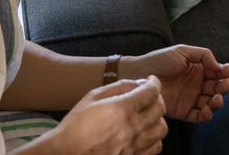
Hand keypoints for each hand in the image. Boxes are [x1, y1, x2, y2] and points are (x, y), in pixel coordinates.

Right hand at [26, 77, 166, 154]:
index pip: (151, 92)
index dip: (154, 82)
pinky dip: (153, 138)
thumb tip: (138, 83)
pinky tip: (144, 134)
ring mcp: (134, 147)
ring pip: (161, 130)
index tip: (152, 81)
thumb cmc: (76, 126)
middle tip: (149, 96)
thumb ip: (118, 87)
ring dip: (157, 119)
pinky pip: (155, 148)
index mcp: (121, 110)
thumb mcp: (92, 97)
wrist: (66, 154)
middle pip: (160, 109)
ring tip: (148, 116)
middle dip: (157, 98)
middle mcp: (132, 129)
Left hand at [122, 45, 228, 122]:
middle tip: (223, 86)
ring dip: (218, 102)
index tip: (226, 71)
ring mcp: (192, 98)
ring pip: (212, 104)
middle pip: (218, 88)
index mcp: (200, 69)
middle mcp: (198, 84)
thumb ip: (203, 55)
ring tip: (216, 99)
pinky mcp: (184, 111)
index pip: (219, 72)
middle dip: (224, 87)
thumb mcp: (182, 51)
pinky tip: (207, 109)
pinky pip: (200, 116)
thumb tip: (219, 66)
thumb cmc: (160, 60)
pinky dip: (207, 115)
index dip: (226, 72)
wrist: (140, 74)